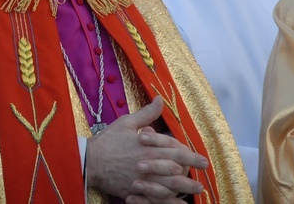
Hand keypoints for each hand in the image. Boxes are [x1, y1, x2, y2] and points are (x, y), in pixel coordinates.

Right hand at [86, 96, 208, 203]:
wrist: (89, 161)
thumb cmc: (108, 141)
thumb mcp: (127, 123)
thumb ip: (147, 114)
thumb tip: (160, 100)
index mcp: (149, 148)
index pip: (177, 153)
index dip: (192, 157)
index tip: (203, 161)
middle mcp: (149, 166)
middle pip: (176, 173)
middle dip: (191, 178)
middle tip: (202, 183)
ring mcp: (142, 180)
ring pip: (168, 188)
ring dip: (183, 191)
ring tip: (194, 192)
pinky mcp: (134, 191)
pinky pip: (154, 199)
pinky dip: (167, 202)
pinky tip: (176, 203)